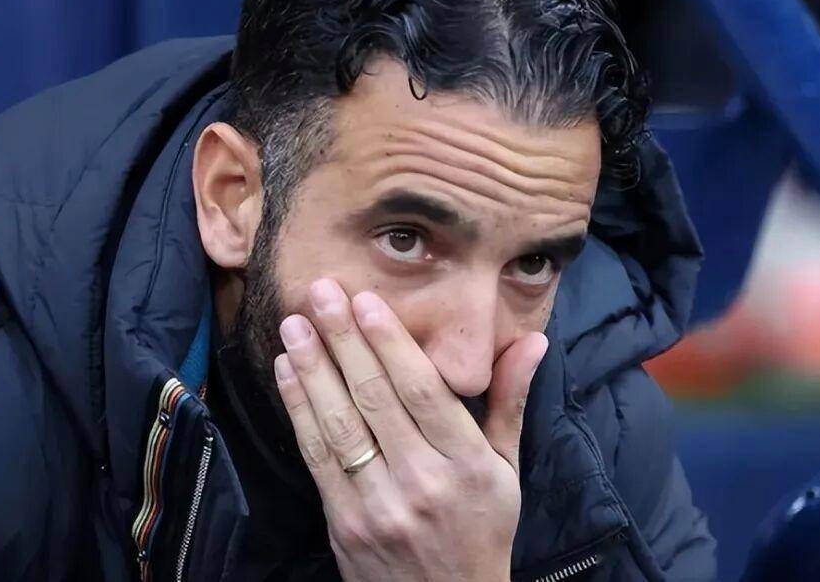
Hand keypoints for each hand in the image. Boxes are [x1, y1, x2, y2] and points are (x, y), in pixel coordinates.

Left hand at [273, 279, 547, 581]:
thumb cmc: (482, 529)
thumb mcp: (507, 470)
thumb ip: (510, 401)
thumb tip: (532, 339)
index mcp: (470, 465)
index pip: (424, 390)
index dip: (390, 342)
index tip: (365, 299)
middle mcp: (425, 483)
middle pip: (376, 397)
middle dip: (344, 339)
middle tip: (320, 291)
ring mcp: (380, 505)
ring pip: (340, 424)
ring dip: (312, 368)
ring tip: (294, 323)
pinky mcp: (344, 523)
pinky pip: (317, 456)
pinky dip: (299, 409)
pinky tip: (287, 372)